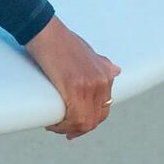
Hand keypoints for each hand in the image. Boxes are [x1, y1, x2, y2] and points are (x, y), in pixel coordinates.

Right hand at [25, 16, 120, 138]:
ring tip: (54, 126)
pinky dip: (63, 125)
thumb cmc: (62, 41)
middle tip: (63, 131)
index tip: (74, 127)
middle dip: (79, 129)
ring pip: (85, 122)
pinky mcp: (75, 87)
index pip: (104, 109)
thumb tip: (117, 71)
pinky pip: (75, 117)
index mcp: (106, 75)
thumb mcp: (88, 52)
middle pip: (96, 119)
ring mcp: (90, 85)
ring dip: (68, 129)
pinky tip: (52, 123)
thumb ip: (102, 64)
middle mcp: (102, 81)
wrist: (46, 32)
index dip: (90, 122)